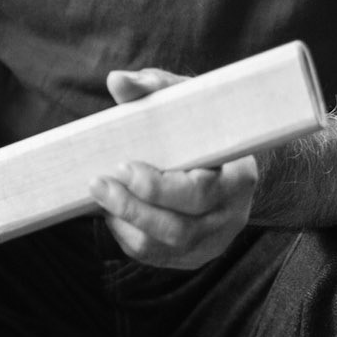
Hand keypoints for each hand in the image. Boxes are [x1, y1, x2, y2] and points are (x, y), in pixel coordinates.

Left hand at [89, 68, 258, 268]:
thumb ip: (153, 88)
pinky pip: (155, 256)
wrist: (229, 160)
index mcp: (238, 177)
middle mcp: (231, 215)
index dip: (158, 187)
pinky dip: (128, 235)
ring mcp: (214, 240)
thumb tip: (118, 80)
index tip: (124, 167)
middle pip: (180, 228)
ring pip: (164, 247)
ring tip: (101, 196)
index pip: (200, 192)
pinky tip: (114, 212)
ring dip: (126, 223)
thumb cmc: (203, 127)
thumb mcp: (186, 102)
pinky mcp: (194, 255)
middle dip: (133, 207)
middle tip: (98, 183)